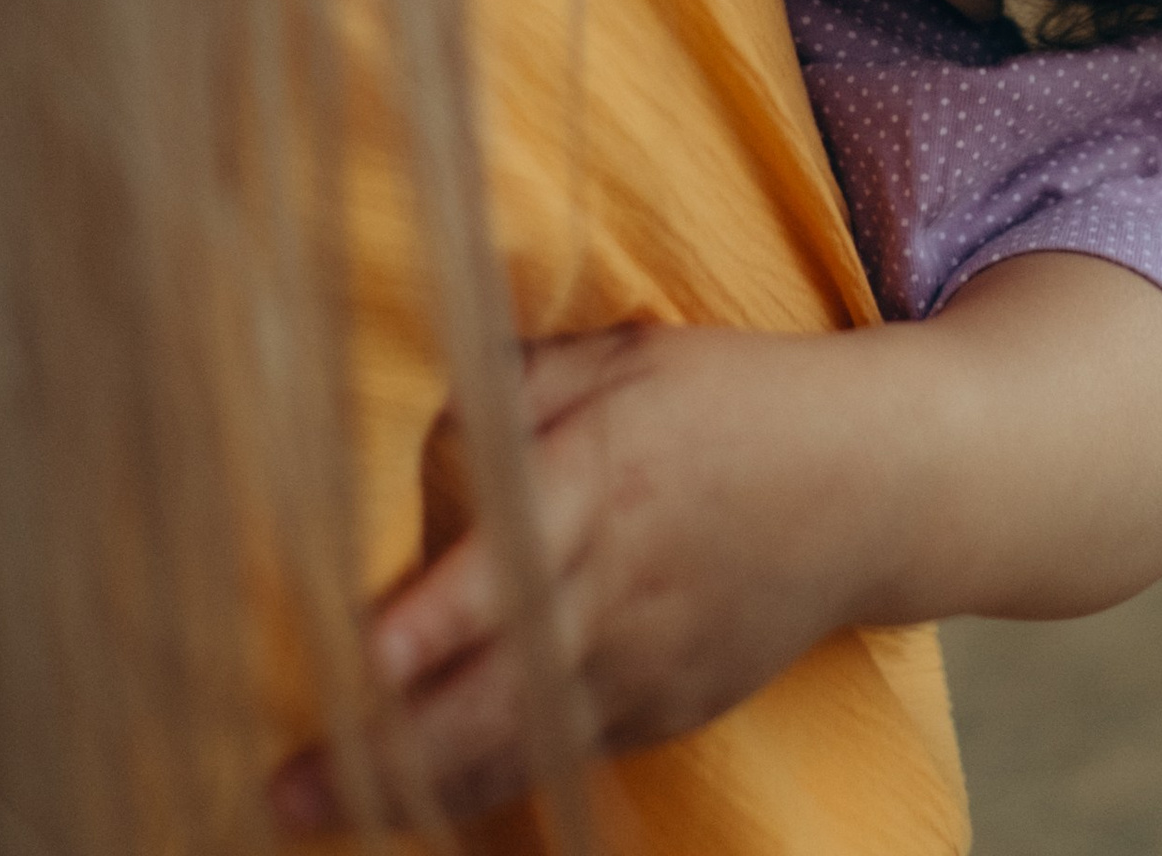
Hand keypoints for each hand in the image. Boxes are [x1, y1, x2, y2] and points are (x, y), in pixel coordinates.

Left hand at [266, 266, 1161, 832]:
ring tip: (316, 804)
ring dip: (416, 783)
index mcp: (608, 476)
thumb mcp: (631, 356)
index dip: (429, 619)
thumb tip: (423, 421)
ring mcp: (651, 662)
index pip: (506, 560)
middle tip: (281, 788)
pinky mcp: (670, 708)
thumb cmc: (734, 399)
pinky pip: (567, 752)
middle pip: (496, 689)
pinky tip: (418, 791)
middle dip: (384, 748)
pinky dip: (491, 778)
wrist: (880, 482)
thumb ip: (519, 387)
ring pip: (521, 743)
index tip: (354, 657)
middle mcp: (623, 584)